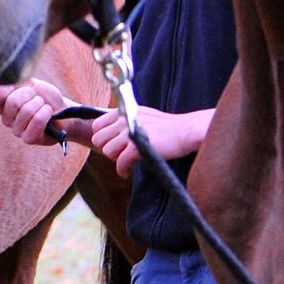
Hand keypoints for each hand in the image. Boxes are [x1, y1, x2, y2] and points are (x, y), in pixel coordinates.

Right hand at [0, 79, 97, 148]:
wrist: (63, 110)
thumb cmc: (44, 96)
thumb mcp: (27, 84)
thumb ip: (12, 84)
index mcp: (2, 104)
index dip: (1, 92)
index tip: (15, 87)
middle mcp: (6, 119)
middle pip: (12, 101)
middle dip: (29, 94)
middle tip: (36, 96)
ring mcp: (16, 130)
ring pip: (25, 111)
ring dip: (39, 104)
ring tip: (44, 105)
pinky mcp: (28, 139)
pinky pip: (34, 124)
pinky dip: (44, 114)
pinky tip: (48, 113)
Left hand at [87, 106, 213, 176]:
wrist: (186, 131)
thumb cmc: (167, 126)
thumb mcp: (142, 115)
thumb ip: (125, 121)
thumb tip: (108, 133)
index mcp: (124, 111)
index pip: (97, 125)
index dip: (103, 137)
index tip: (113, 144)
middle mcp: (124, 120)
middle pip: (99, 139)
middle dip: (108, 149)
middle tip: (121, 154)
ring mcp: (130, 133)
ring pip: (107, 151)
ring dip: (116, 159)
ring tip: (127, 161)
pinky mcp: (137, 147)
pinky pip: (120, 163)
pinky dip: (122, 170)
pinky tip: (127, 172)